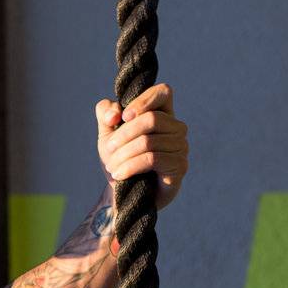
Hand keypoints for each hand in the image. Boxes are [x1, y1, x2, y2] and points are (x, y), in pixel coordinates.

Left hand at [96, 83, 189, 213]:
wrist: (123, 195)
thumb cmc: (119, 161)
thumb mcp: (107, 135)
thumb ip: (106, 115)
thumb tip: (113, 112)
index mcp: (163, 114)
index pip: (163, 92)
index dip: (142, 101)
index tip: (122, 117)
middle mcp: (177, 128)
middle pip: (151, 119)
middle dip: (122, 135)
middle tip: (107, 150)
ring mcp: (181, 147)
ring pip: (148, 141)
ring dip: (122, 155)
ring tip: (112, 167)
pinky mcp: (179, 167)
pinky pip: (152, 159)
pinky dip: (130, 166)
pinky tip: (119, 175)